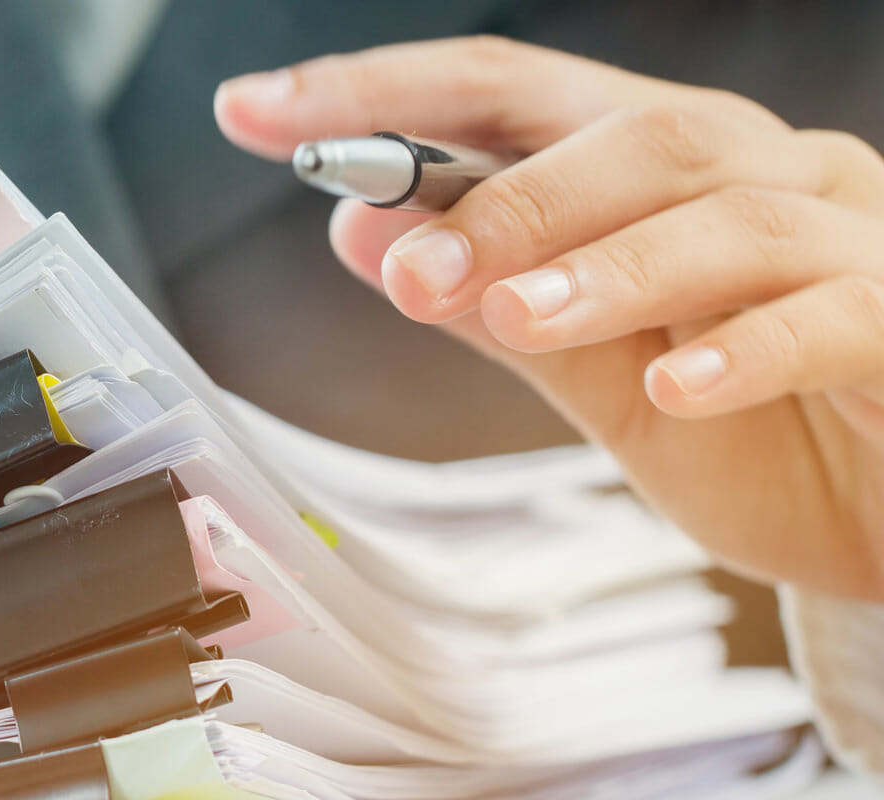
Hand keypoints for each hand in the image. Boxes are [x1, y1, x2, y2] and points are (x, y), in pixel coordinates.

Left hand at [215, 37, 883, 601]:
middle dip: (499, 198)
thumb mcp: (601, 379)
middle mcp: (756, 174)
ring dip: (601, 261)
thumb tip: (363, 233)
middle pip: (625, 132)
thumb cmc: (765, 437)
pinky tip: (676, 386)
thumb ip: (497, 306)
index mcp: (659, 170)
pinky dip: (744, 347)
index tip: (253, 113)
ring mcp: (845, 236)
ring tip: (512, 316)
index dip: (378, 93)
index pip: (503, 95)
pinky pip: (828, 314)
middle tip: (407, 271)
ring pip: (721, 210)